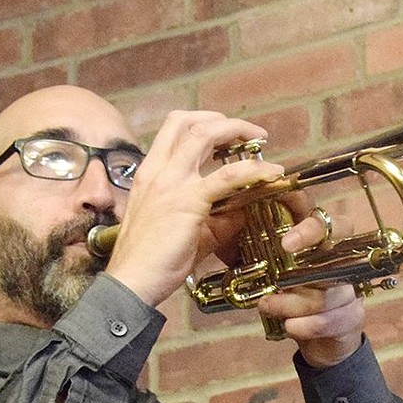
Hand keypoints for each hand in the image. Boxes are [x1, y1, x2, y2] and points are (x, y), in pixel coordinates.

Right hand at [105, 111, 284, 306]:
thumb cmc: (150, 263)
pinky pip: (227, 175)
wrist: (131, 282)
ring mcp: (171, 183)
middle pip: (188, 122)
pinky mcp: (188, 201)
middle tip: (247, 132)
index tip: (224, 132)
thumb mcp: (183, 231)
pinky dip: (254, 169)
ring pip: (205, 135)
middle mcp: (157, 171)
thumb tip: (243, 209)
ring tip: (259, 139)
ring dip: (236, 130)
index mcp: (150, 175)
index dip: (201, 123)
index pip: (172, 130)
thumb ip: (214, 217)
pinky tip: (271, 172)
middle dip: (222, 120)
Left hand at [258, 199, 364, 368]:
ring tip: (267, 306)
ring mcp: (352, 290)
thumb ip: (261, 247)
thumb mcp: (273, 266)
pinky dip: (307, 326)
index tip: (285, 244)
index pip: (328, 224)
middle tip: (272, 284)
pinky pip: (334, 320)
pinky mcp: (353, 317)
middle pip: (333, 261)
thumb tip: (231, 227)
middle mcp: (345, 262)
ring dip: (294, 304)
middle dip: (299, 276)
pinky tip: (289, 327)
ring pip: (328, 295)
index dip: (309, 231)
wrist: (314, 332)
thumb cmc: (291, 290)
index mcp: (327, 242)